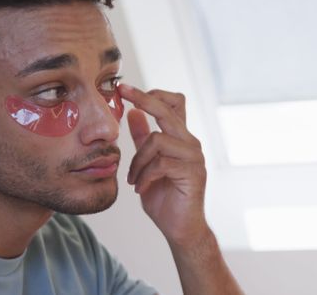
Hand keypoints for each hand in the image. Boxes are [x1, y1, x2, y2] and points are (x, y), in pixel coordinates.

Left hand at [118, 84, 208, 245]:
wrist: (179, 228)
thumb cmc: (164, 196)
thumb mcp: (146, 164)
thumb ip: (142, 139)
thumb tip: (133, 113)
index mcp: (180, 138)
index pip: (172, 103)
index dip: (151, 94)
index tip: (125, 89)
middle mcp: (190, 142)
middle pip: (168, 110)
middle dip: (143, 99)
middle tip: (122, 92)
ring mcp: (194, 157)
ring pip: (157, 140)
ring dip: (138, 160)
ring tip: (132, 179)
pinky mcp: (193, 173)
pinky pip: (161, 164)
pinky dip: (144, 175)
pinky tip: (140, 188)